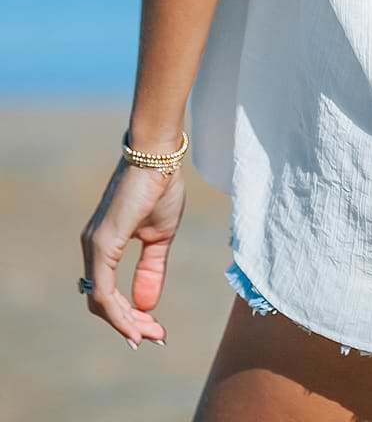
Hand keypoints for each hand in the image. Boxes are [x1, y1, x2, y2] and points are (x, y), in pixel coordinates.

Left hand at [79, 158, 184, 345]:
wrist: (158, 155)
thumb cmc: (159, 187)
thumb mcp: (160, 236)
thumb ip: (151, 269)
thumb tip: (146, 303)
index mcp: (104, 245)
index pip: (108, 293)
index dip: (128, 315)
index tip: (154, 328)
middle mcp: (92, 247)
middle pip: (101, 302)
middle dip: (129, 323)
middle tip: (156, 336)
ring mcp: (94, 245)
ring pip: (100, 300)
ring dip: (125, 321)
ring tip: (151, 333)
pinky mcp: (101, 242)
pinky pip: (103, 289)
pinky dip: (118, 311)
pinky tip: (136, 321)